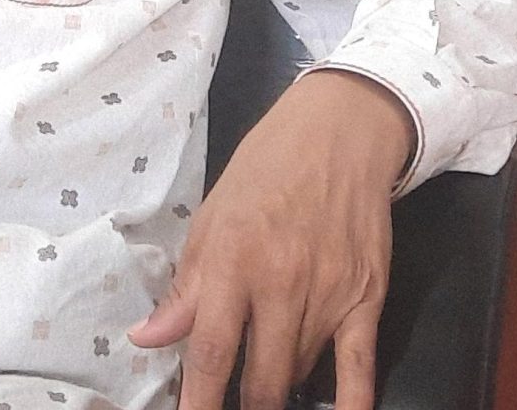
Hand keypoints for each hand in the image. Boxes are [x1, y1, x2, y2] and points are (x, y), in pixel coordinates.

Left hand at [130, 70, 414, 409]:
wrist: (339, 133)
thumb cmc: (264, 170)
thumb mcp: (210, 218)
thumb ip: (185, 288)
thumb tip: (148, 338)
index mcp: (233, 262)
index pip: (212, 351)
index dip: (198, 401)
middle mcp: (282, 285)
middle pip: (262, 378)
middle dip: (244, 405)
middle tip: (231, 402)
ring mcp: (329, 295)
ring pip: (300, 372)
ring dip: (280, 385)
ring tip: (264, 383)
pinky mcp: (368, 298)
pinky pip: (361, 369)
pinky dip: (351, 404)